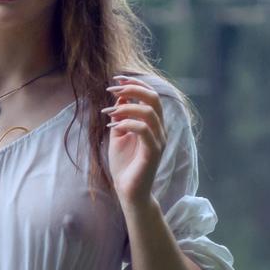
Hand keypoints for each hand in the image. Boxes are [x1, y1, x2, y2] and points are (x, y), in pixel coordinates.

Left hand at [102, 74, 164, 207]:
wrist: (128, 190)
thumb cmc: (124, 164)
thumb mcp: (118, 134)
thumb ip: (120, 116)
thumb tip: (119, 95)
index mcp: (153, 124)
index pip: (151, 96)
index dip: (135, 84)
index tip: (115, 79)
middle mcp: (159, 130)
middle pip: (154, 98)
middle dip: (132, 89)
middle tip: (112, 89)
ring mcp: (158, 141)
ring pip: (150, 112)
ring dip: (127, 107)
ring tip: (109, 112)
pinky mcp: (153, 153)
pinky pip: (144, 131)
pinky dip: (128, 123)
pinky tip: (113, 126)